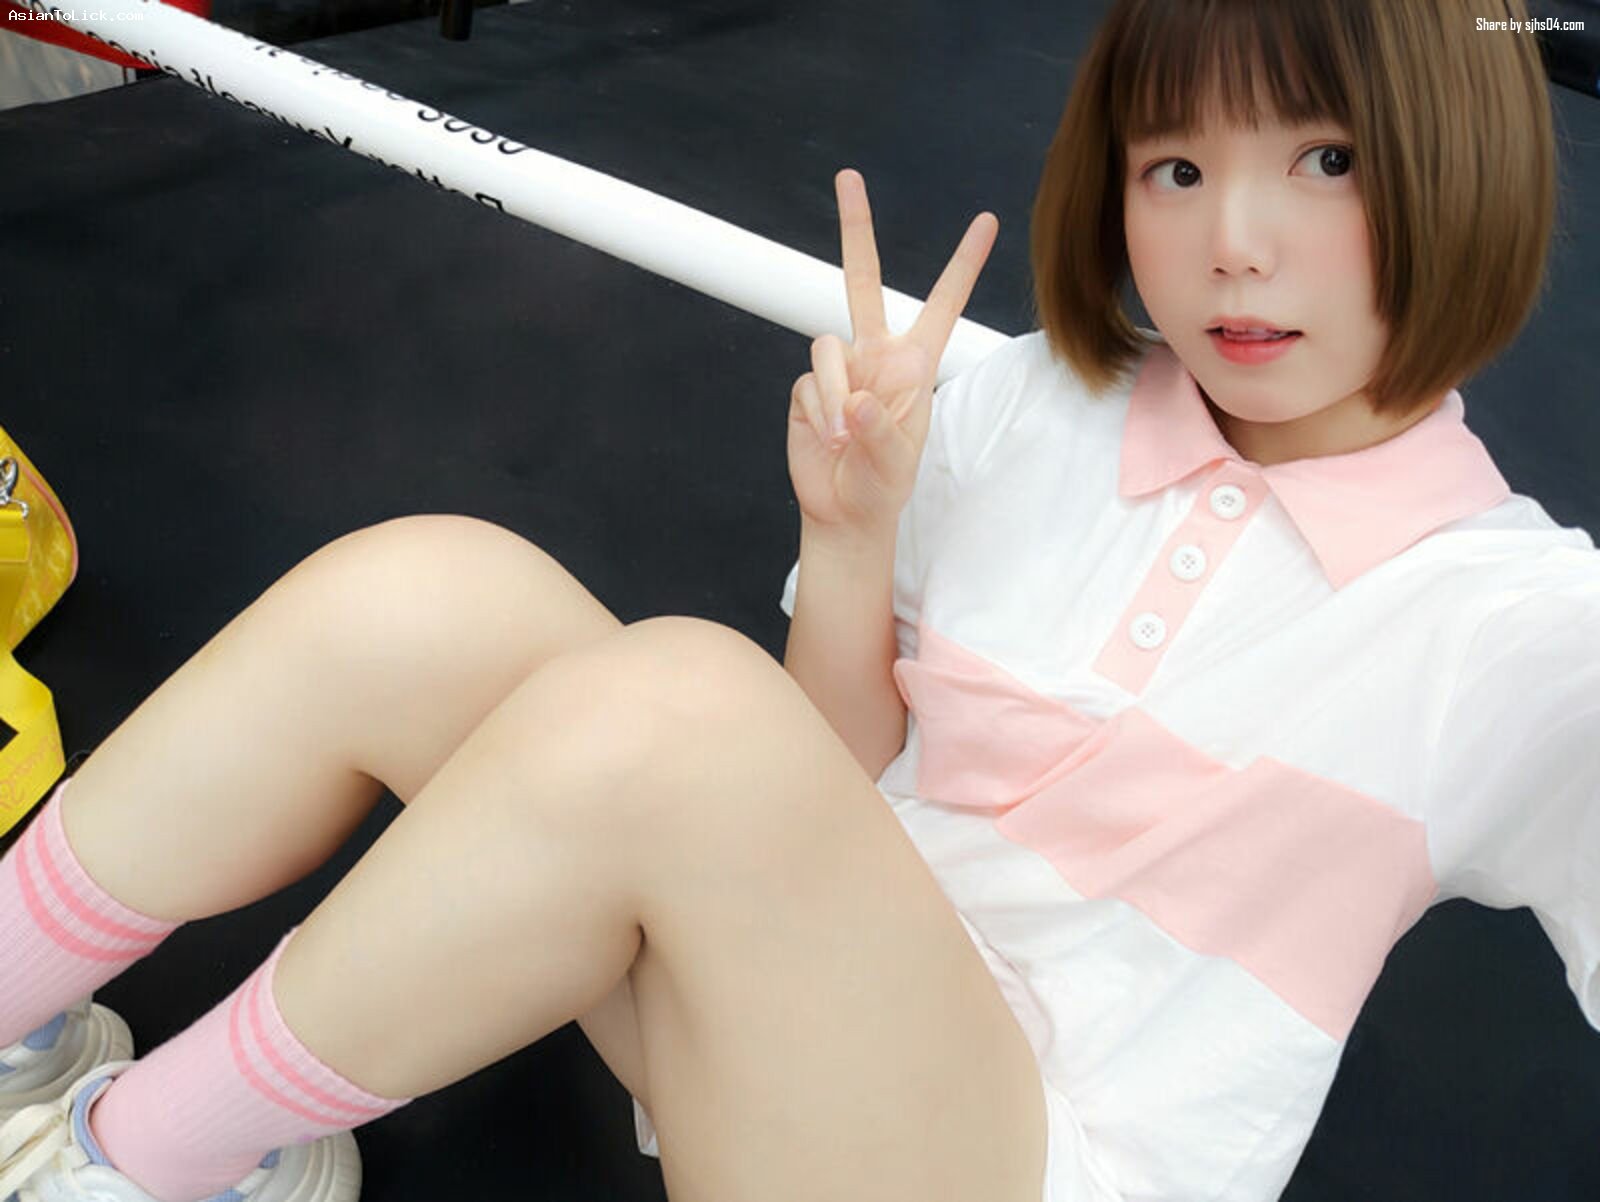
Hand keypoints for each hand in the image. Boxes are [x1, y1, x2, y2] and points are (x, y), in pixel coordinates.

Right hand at [786, 168, 997, 543]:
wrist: (844, 508)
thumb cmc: (883, 483)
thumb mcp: (896, 462)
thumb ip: (880, 429)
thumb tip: (852, 399)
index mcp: (914, 363)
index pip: (943, 304)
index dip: (963, 264)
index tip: (986, 221)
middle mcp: (875, 353)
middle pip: (863, 279)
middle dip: (856, 228)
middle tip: (848, 176)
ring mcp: (839, 367)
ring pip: (826, 347)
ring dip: (833, 395)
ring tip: (843, 439)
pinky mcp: (807, 386)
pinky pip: (808, 382)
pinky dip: (819, 411)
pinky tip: (828, 438)